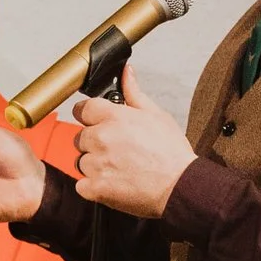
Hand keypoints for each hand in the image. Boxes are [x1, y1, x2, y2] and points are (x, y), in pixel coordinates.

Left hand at [71, 61, 195, 215]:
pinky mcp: (96, 188)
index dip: (88, 117)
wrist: (179, 186)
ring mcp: (97, 164)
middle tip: (116, 151)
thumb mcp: (157, 115)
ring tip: (118, 169)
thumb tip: (126, 73)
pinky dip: (92, 187)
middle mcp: (102, 138)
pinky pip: (81, 186)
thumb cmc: (172, 153)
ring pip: (81, 162)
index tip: (95, 123)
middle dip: (94, 143)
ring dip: (94, 166)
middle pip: (80, 137)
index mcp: (114, 117)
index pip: (82, 109)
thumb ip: (134, 93)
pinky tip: (112, 184)